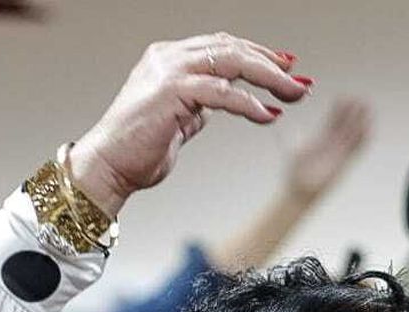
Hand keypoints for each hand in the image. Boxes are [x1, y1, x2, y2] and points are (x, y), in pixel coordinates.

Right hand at [69, 33, 310, 216]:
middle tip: (300, 81)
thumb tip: (219, 104)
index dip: (257, 54)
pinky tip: (268, 115)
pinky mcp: (172, 91)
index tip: (286, 67)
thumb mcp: (177, 121)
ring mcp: (169, 70)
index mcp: (167, 59)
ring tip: (294, 94)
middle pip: (232, 48)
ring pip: (232, 62)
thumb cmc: (137, 151)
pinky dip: (250, 103)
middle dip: (271, 64)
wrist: (108, 168)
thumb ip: (196, 107)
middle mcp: (168, 57)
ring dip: (269, 79)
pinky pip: (222, 92)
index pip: (222, 46)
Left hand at [286, 98, 370, 200]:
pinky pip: (356, 149)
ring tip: (368, 109)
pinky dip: (363, 139)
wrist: (298, 190)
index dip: (339, 109)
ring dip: (361, 122)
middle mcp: (332, 145)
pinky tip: (369, 128)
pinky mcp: (343, 163)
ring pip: (353, 134)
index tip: (343, 96)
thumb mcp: (290, 147)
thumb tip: (279, 124)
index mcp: (321, 139)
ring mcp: (339, 153)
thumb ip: (287, 134)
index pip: (332, 120)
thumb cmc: (293, 172)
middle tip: (360, 98)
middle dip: (353, 112)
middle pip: (345, 124)